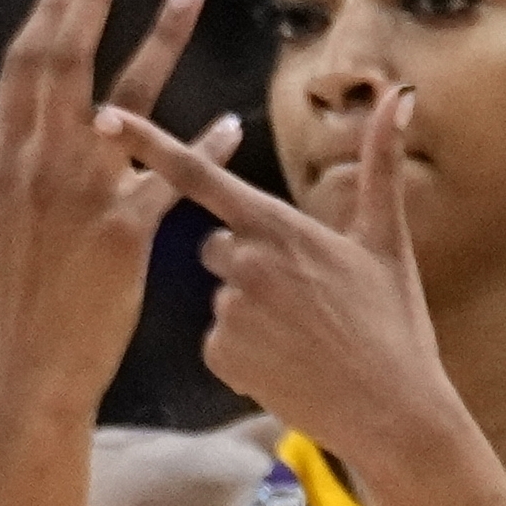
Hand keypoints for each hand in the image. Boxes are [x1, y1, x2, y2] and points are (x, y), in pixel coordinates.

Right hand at [0, 0, 240, 420]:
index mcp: (1, 160)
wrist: (26, 374)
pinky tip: (230, 120)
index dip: (45, 13)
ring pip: (131, 100)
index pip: (23, 65)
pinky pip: (172, 180)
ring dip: (161, 39)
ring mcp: (87, 196)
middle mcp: (43, 165)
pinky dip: (201, 149)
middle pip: (69, 61)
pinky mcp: (127, 233)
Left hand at [102, 84, 462, 473]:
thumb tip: (401, 95)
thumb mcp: (387, 240)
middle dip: (245, 263)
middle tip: (302, 297)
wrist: (391, 411)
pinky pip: (216, 341)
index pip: (201, 176)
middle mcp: (246, 262)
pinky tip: (285, 364)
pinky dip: (243, 352)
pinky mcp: (219, 355)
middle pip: (215, 246)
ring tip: (302, 336)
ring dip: (250, 311)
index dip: (149, 145)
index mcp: (280, 226)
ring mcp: (229, 310)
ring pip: (220, 296)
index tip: (105, 118)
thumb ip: (380, 162)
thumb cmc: (393, 324)